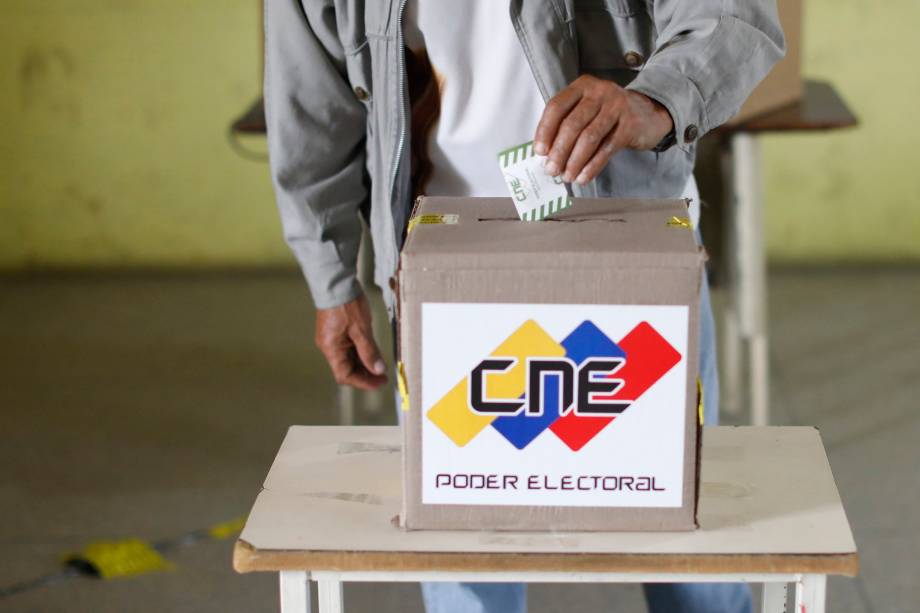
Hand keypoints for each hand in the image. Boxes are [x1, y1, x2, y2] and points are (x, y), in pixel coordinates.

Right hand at [315, 294, 386, 390]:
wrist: (336, 283)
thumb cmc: (346, 304)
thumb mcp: (362, 330)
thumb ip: (369, 352)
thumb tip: (378, 370)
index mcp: (331, 349)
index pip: (345, 375)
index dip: (363, 382)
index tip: (379, 383)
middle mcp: (329, 346)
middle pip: (346, 369)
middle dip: (365, 374)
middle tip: (383, 376)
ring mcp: (332, 339)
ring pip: (348, 359)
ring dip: (364, 364)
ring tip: (380, 366)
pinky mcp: (337, 332)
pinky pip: (349, 348)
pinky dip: (360, 353)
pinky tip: (373, 354)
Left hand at [534, 75, 673, 184]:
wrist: (650, 113)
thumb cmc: (609, 115)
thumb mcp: (588, 110)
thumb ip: (567, 124)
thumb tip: (546, 154)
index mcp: (582, 86)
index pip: (556, 107)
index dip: (544, 131)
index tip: (539, 152)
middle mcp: (599, 92)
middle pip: (572, 124)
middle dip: (559, 151)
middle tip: (551, 170)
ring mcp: (617, 106)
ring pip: (589, 138)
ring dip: (574, 161)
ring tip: (567, 176)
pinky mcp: (630, 124)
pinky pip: (607, 149)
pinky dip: (592, 166)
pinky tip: (583, 177)